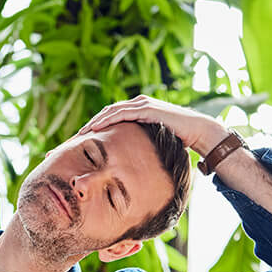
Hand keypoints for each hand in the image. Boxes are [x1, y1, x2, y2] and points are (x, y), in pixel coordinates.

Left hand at [75, 95, 226, 155]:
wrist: (198, 132)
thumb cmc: (177, 141)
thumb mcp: (152, 145)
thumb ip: (139, 148)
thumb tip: (128, 167)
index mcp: (137, 112)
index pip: (110, 118)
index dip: (94, 129)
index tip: (80, 141)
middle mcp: (137, 105)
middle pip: (106, 114)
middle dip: (89, 126)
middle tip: (74, 137)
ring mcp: (142, 105)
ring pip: (110, 112)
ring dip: (94, 122)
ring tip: (80, 134)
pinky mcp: (147, 109)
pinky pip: (122, 114)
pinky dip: (107, 120)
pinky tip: (95, 129)